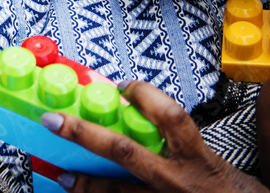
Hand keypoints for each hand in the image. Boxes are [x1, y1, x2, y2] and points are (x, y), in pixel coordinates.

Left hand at [44, 80, 267, 191]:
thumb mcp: (216, 162)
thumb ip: (183, 140)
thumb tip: (144, 111)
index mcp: (197, 159)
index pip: (169, 117)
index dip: (143, 95)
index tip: (122, 86)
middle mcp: (177, 181)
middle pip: (124, 151)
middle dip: (84, 133)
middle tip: (53, 120)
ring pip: (117, 191)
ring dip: (86, 182)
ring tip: (61, 174)